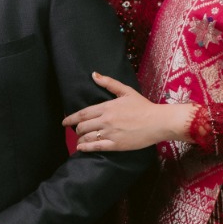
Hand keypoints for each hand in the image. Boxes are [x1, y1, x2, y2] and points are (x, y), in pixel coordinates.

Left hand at [63, 72, 193, 151]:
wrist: (158, 122)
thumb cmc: (143, 106)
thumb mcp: (126, 91)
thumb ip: (109, 83)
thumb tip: (94, 75)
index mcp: (107, 107)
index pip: (82, 114)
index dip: (71, 118)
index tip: (64, 122)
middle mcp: (105, 120)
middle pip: (82, 126)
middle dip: (76, 129)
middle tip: (76, 131)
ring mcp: (110, 133)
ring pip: (87, 137)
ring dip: (80, 139)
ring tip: (79, 140)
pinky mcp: (116, 145)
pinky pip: (96, 147)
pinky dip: (85, 148)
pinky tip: (81, 148)